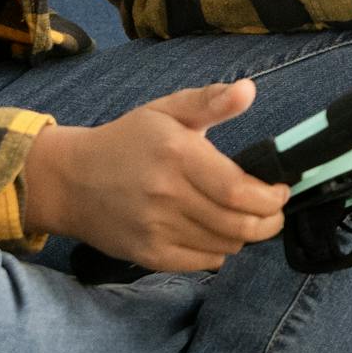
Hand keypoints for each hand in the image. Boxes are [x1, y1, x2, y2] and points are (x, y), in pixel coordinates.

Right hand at [19, 84, 289, 273]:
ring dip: (245, 235)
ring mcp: (156, 229)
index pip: (238, 190)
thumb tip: (249, 90)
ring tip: (244, 219)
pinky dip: (219, 251)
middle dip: (269, 222)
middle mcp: (167, 195)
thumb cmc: (126, 141)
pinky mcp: (148, 254)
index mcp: (176, 155)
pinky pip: (202, 262)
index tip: (281, 191)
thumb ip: (209, 101)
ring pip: (224, 245)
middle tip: (274, 212)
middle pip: (238, 224)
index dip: (270, 198)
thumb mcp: (165, 110)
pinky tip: (215, 233)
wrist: (70, 180)